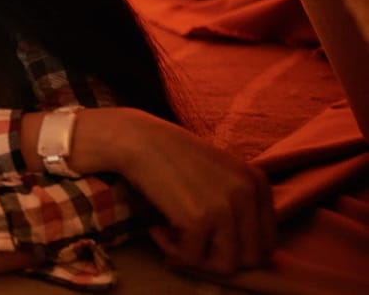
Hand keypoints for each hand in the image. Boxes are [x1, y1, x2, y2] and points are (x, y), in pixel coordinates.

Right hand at [90, 108, 274, 273]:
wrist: (138, 140)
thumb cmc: (172, 155)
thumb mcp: (221, 173)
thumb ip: (239, 203)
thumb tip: (251, 252)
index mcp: (258, 183)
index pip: (267, 241)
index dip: (237, 247)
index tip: (209, 239)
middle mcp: (248, 195)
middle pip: (250, 258)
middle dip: (219, 257)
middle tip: (190, 242)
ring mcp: (225, 208)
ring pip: (226, 265)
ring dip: (196, 258)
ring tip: (172, 237)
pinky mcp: (199, 219)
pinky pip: (192, 258)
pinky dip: (171, 250)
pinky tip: (157, 229)